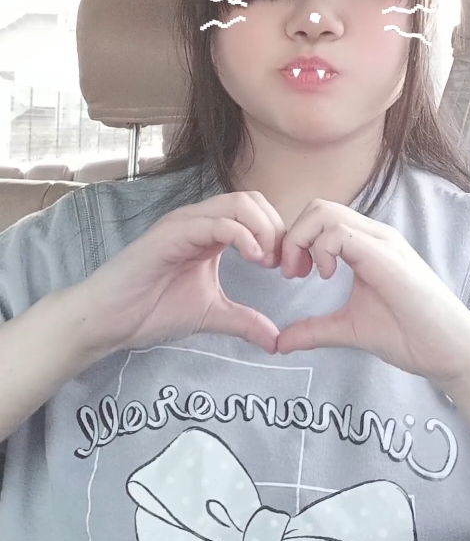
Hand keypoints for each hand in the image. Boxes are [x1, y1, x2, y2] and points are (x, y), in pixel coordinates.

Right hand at [64, 191, 285, 357]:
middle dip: (276, 228)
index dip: (279, 236)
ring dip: (263, 229)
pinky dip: (242, 235)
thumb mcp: (211, 315)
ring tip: (267, 261)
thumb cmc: (151, 309)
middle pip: (251, 200)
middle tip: (282, 265)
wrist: (110, 319)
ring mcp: (183, 224)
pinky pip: (215, 222)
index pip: (256, 212)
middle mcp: (198, 221)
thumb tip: (277, 341)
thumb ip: (245, 321)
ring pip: (237, 203)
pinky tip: (253, 258)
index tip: (288, 270)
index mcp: (210, 232)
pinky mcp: (170, 234)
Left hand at [275, 199, 469, 387]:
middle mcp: (375, 236)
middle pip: (318, 208)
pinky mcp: (386, 257)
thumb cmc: (411, 336)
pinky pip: (341, 234)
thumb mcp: (350, 330)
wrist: (451, 351)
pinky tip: (327, 277)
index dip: (295, 241)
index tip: (291, 274)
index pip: (320, 219)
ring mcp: (382, 243)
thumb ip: (315, 330)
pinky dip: (321, 250)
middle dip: (293, 237)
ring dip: (302, 240)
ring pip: (325, 213)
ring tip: (306, 274)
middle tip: (293, 273)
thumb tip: (280, 342)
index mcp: (367, 246)